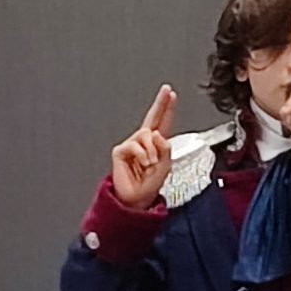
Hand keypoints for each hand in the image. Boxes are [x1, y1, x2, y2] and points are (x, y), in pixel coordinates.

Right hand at [111, 85, 175, 208]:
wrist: (136, 200)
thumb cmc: (149, 186)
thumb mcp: (165, 166)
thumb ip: (165, 148)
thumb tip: (156, 134)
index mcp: (156, 145)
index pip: (162, 122)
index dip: (166, 108)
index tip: (170, 94)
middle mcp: (143, 143)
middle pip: (152, 118)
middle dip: (160, 103)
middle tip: (165, 91)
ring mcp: (131, 145)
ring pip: (145, 134)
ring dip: (152, 150)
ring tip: (151, 163)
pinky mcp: (120, 151)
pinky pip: (135, 145)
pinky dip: (142, 154)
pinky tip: (143, 164)